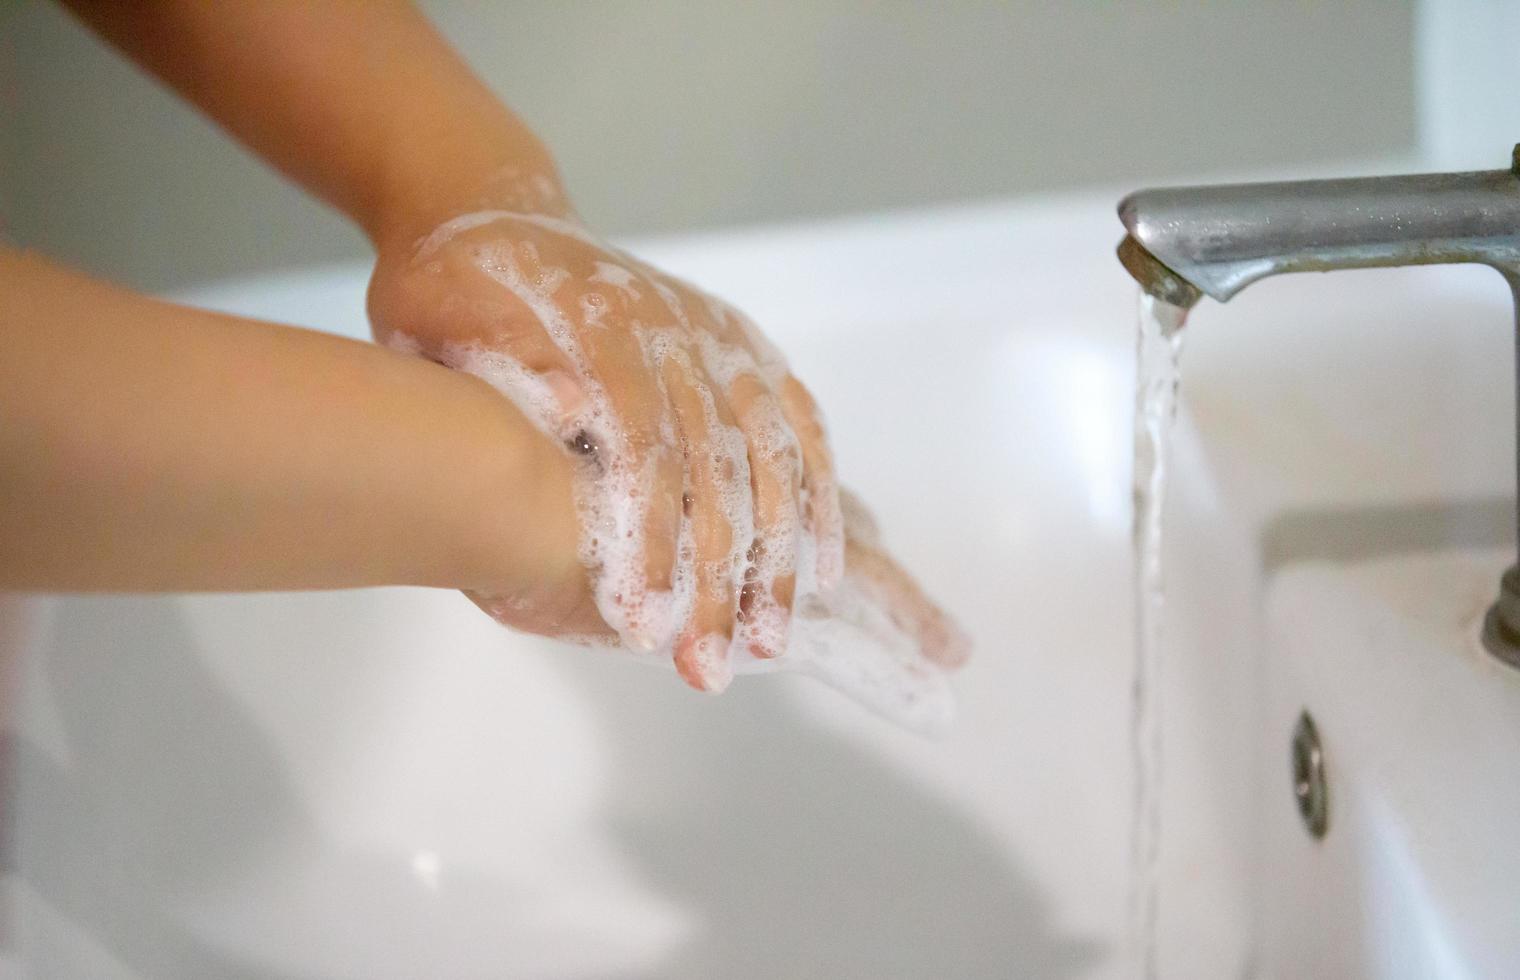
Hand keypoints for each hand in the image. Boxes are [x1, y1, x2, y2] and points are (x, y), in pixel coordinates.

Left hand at [368, 197, 844, 688]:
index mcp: (605, 323)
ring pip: (773, 451)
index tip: (645, 624)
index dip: (653, 541)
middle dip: (719, 576)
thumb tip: (572, 411)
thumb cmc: (448, 277)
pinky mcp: (736, 341)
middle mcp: (677, 328)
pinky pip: (796, 419)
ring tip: (772, 636)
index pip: (645, 450)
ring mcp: (716, 333)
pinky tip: (820, 561)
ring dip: (777, 552)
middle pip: (718, 466)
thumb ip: (503, 358)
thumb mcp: (435, 309)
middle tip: (712, 668)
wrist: (490, 206)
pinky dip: (815, 490)